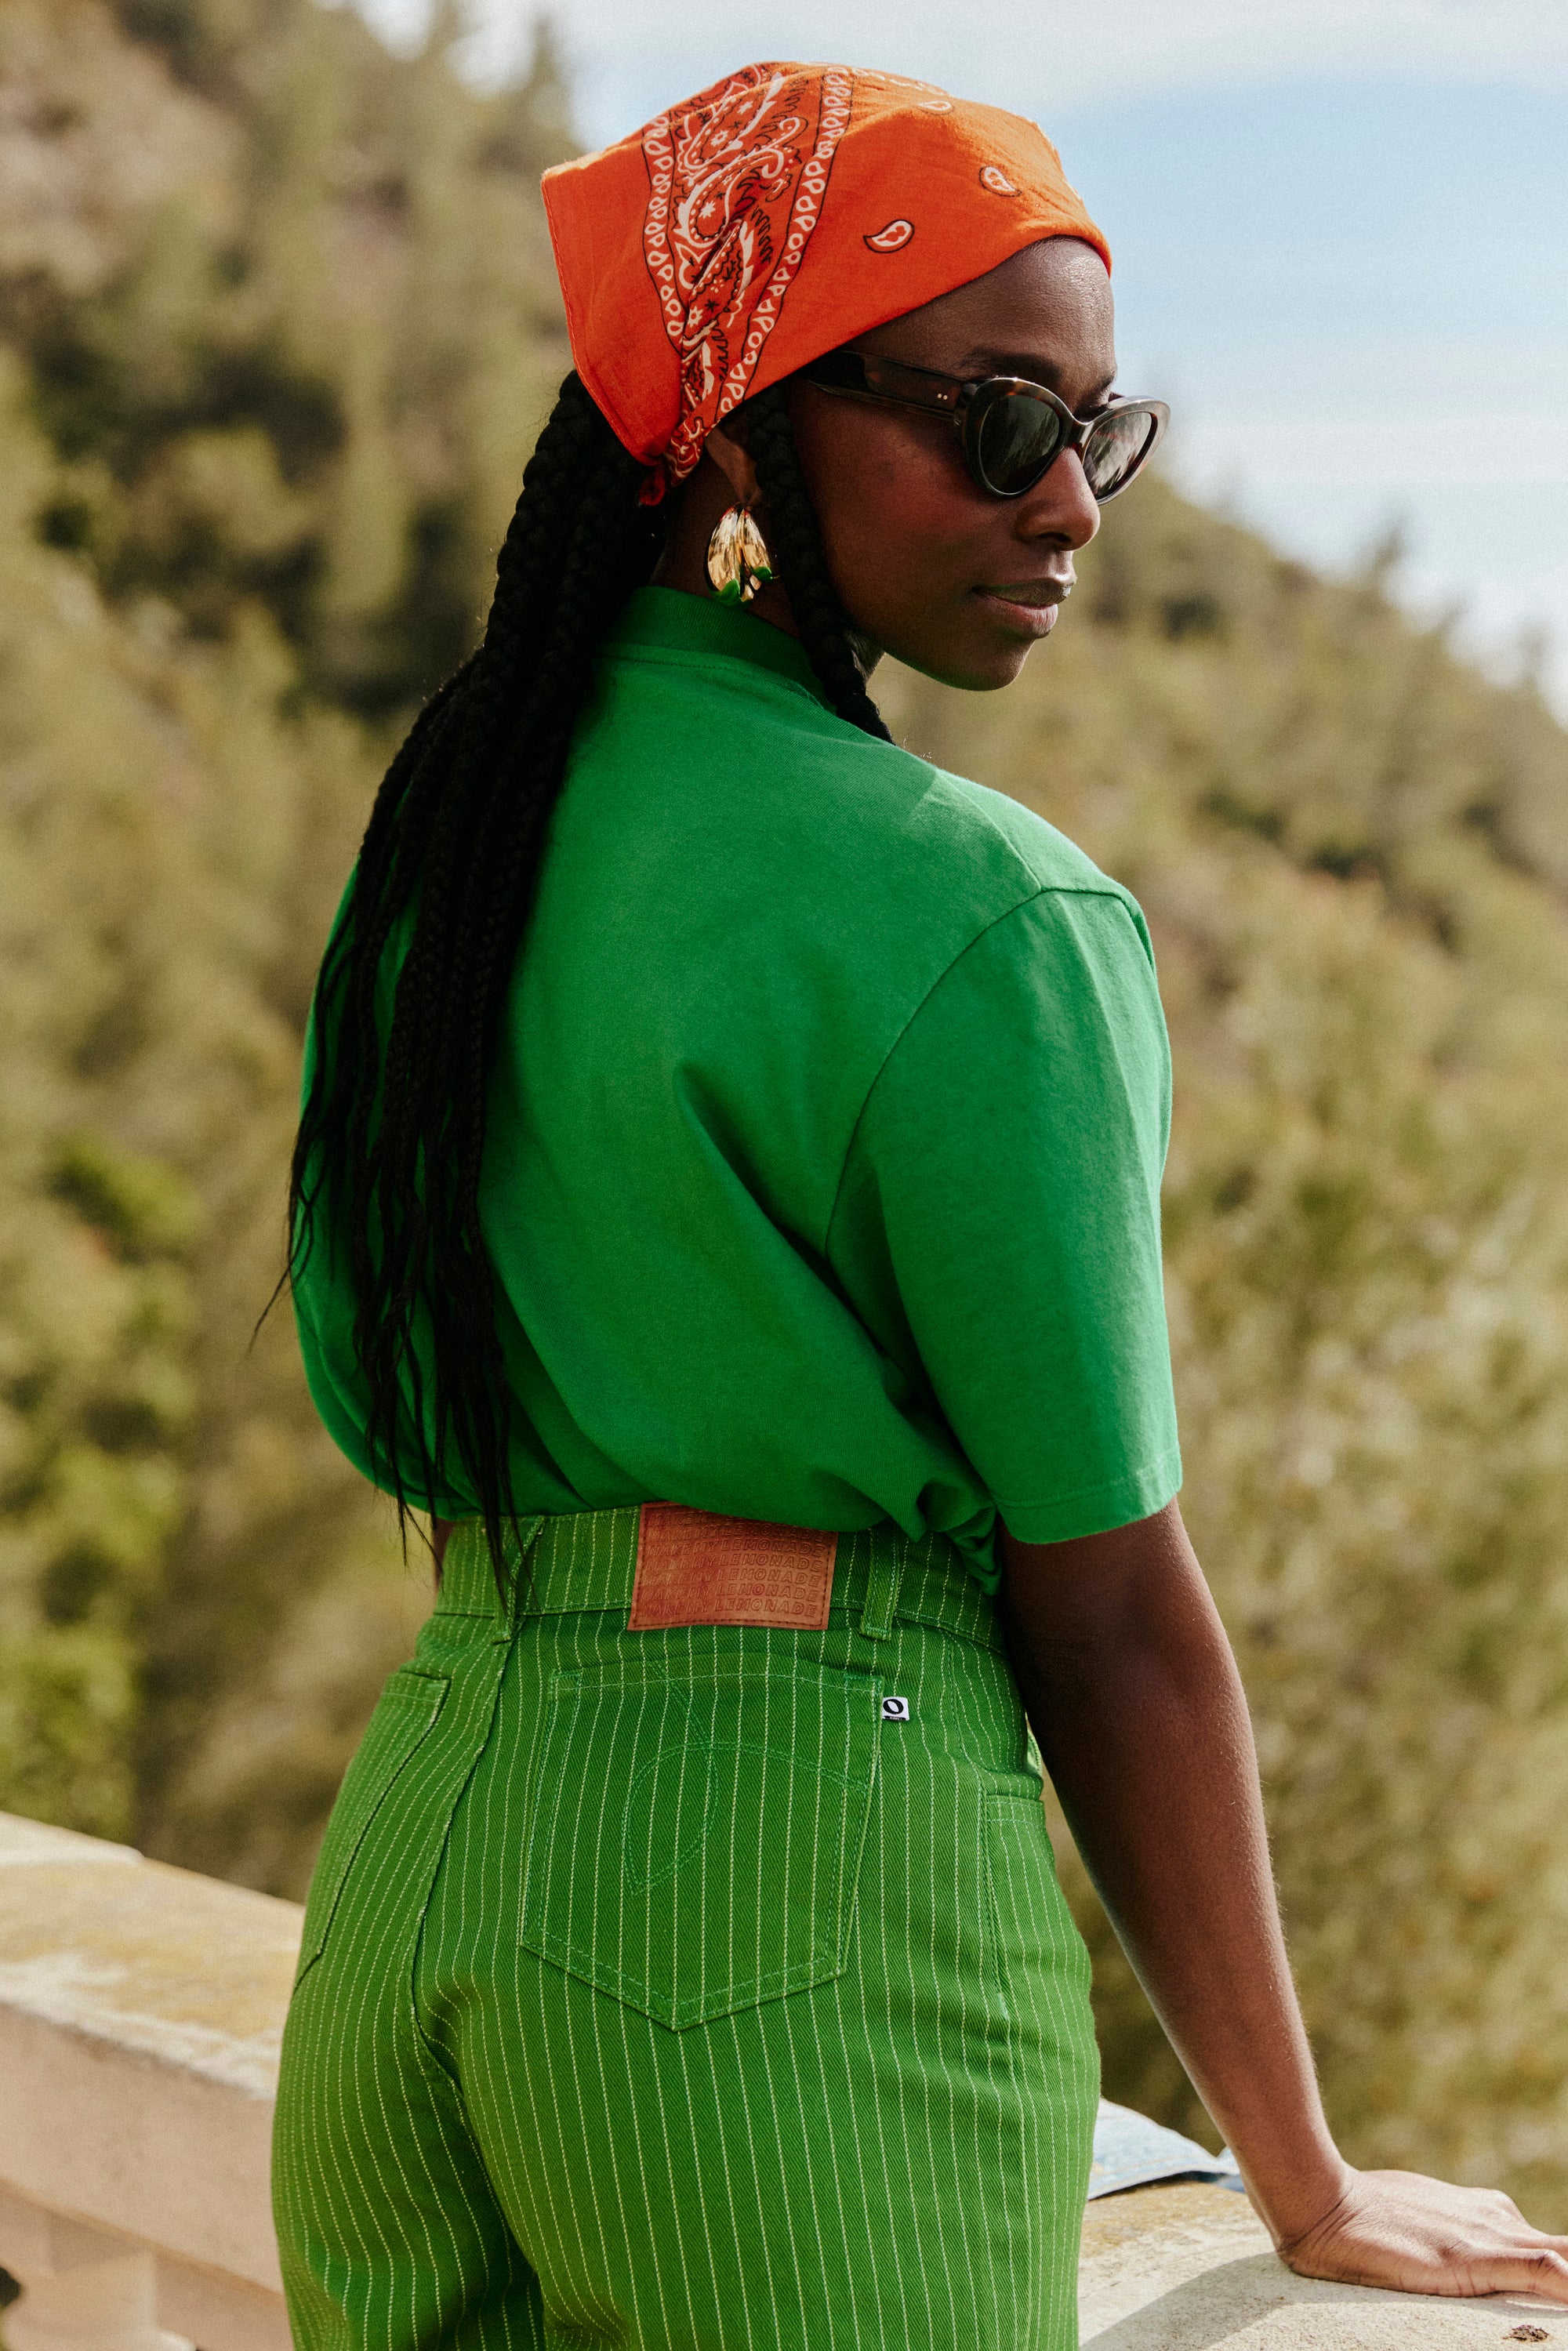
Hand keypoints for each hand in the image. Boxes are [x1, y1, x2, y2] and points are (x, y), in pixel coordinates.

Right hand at [1277, 2167, 1567, 2302]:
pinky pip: (1544, 2270)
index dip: (1562, 2270)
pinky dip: (1566, 2284)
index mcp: (1490, 2213)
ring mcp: (1492, 2237)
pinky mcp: (1477, 2258)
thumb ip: (1451, 2238)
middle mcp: (1500, 2220)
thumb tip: (1451, 2260)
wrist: (1327, 2206)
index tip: (1558, 2286)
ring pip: (1565, 2258)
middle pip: (1565, 2252)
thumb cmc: (1363, 2218)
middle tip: (1567, 2300)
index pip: (1551, 2250)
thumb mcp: (1422, 2225)